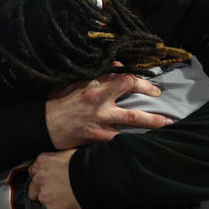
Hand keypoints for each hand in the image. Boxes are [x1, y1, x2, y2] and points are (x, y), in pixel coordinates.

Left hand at [28, 149, 86, 208]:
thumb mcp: (70, 152)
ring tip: (71, 198)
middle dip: (44, 192)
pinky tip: (75, 205)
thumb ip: (58, 159)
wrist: (100, 178)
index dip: (42, 178)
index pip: (33, 172)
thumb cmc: (89, 162)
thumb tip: (60, 163)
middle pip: (34, 190)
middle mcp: (40, 179)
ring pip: (45, 204)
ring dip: (55, 203)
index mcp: (43, 161)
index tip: (49, 181)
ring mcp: (46, 196)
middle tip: (60, 192)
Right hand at [45, 71, 169, 149]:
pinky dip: (132, 139)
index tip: (149, 82)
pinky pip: (120, 138)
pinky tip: (144, 143)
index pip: (121, 74)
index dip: (138, 77)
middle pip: (130, 89)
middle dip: (149, 90)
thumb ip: (96, 75)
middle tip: (161, 95)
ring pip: (131, 118)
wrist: (42, 125)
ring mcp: (99, 118)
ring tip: (167, 122)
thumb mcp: (74, 83)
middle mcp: (99, 99)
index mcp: (93, 84)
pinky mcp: (97, 136)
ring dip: (152, 120)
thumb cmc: (57, 103)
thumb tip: (117, 65)